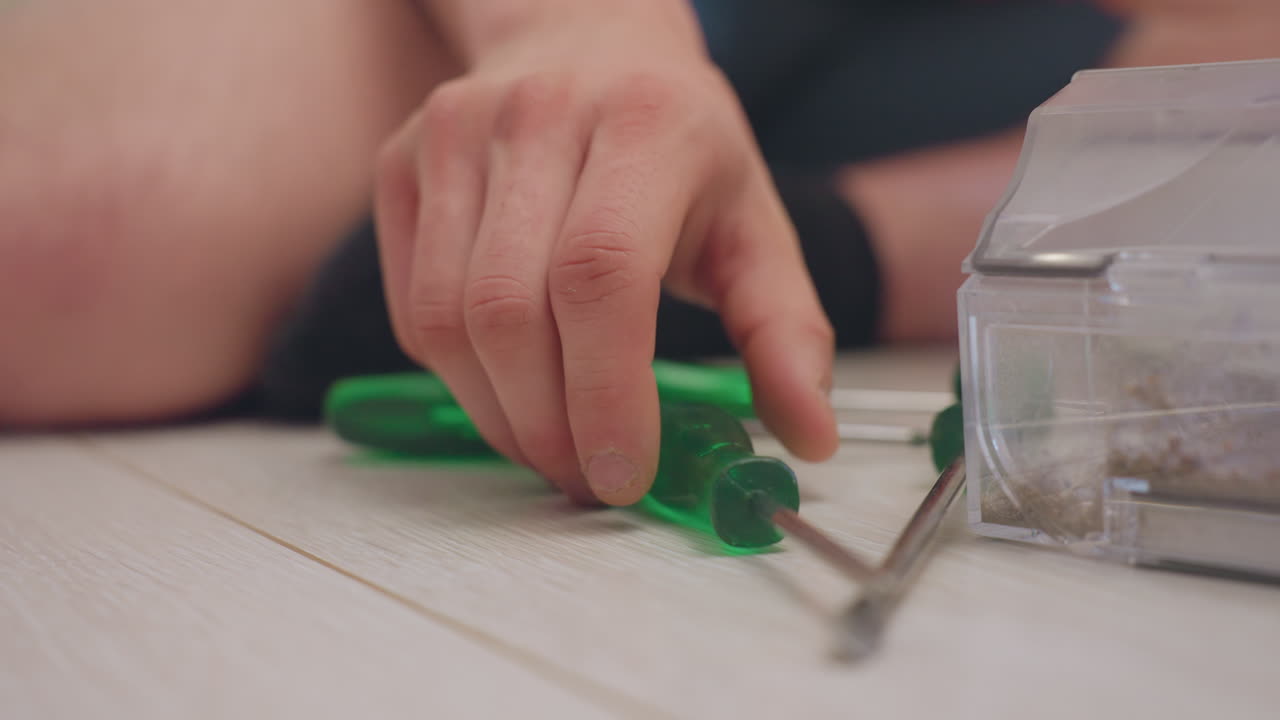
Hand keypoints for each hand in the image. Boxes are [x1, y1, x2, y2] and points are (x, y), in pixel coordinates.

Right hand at [374, 4, 836, 504]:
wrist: (587, 39)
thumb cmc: (678, 141)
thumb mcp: (754, 222)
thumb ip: (785, 330)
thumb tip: (809, 435)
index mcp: (647, 123)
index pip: (601, 275)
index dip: (606, 393)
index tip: (627, 472)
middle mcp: (538, 116)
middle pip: (510, 311)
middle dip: (548, 426)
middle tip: (590, 477)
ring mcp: (455, 134)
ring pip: (447, 319)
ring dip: (498, 415)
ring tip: (552, 445)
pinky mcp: (403, 162)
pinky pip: (414, 307)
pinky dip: (459, 376)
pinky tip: (510, 389)